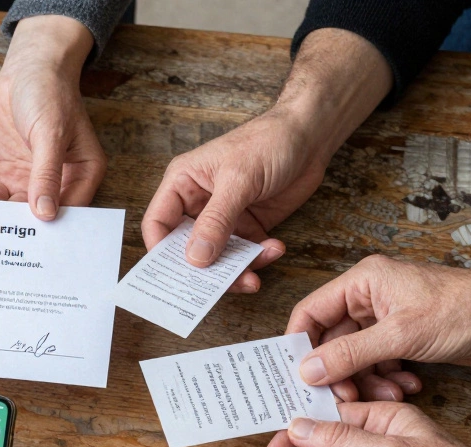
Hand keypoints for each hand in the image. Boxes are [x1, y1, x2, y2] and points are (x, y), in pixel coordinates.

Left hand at [0, 15, 104, 219]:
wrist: (26, 68)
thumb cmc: (49, 92)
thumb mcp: (50, 133)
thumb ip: (46, 174)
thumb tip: (46, 213)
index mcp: (84, 172)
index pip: (70, 210)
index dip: (52, 227)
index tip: (31, 240)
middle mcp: (61, 181)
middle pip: (42, 215)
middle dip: (20, 225)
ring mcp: (33, 178)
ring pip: (17, 209)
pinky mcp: (10, 173)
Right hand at [142, 28, 393, 290]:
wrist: (311, 136)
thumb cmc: (268, 142)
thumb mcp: (238, 180)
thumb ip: (216, 221)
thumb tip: (195, 259)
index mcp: (182, 184)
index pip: (158, 224)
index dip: (160, 253)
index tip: (175, 277)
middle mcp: (198, 203)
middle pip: (187, 248)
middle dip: (203, 269)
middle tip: (218, 287)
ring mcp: (224, 217)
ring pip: (217, 257)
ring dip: (236, 269)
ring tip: (254, 276)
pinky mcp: (249, 226)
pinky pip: (245, 253)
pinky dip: (258, 258)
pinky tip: (275, 248)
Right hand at [288, 255, 470, 401]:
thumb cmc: (467, 310)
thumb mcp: (402, 335)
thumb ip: (350, 353)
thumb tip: (307, 370)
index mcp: (363, 282)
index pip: (310, 312)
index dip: (299, 345)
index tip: (295, 377)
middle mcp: (370, 297)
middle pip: (331, 339)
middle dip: (338, 371)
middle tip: (342, 396)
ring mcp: (387, 318)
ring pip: (355, 355)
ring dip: (366, 379)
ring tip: (387, 393)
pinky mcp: (404, 336)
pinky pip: (379, 362)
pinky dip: (387, 378)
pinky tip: (407, 386)